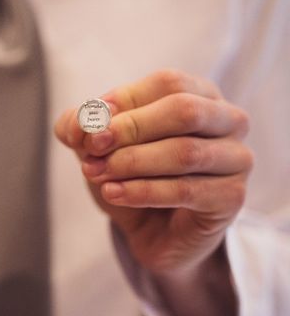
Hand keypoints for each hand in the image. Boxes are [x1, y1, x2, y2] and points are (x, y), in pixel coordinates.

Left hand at [55, 69, 252, 275]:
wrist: (152, 232)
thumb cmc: (131, 175)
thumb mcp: (99, 146)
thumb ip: (81, 126)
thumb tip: (79, 123)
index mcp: (199, 94)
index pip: (166, 83)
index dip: (123, 102)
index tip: (89, 126)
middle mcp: (227, 120)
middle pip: (183, 110)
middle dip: (129, 129)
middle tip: (92, 149)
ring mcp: (236, 158)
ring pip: (184, 152)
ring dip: (131, 162)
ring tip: (97, 173)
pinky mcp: (232, 196)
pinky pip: (185, 190)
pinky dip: (141, 191)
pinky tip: (113, 193)